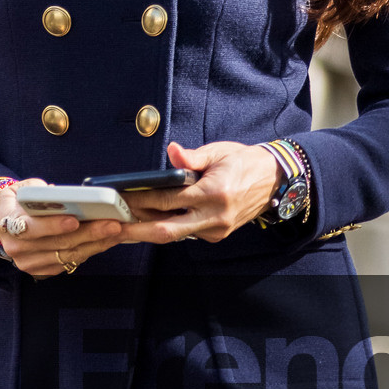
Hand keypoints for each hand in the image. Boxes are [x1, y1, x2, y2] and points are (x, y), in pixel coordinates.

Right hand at [0, 178, 133, 280]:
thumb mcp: (23, 188)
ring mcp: (28, 262)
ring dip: (96, 244)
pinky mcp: (41, 271)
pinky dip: (91, 251)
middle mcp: (16, 247)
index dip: (53, 225)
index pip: (31, 228)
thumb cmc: (18, 201)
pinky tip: (106, 241)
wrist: (3, 221)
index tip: (75, 220)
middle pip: (57, 244)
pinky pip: (70, 263)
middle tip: (112, 224)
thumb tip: (64, 195)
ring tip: (116, 232)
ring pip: (68, 256)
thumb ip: (40, 191)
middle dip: (88, 233)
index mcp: (7, 223)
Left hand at [121, 141, 279, 244]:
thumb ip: (192, 158)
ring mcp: (216, 230)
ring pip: (174, 235)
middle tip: (113, 228)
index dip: (141, 201)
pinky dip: (167, 227)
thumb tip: (171, 153)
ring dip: (148, 230)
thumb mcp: (219, 152)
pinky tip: (148, 222)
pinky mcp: (216, 235)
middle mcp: (214, 217)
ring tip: (123, 225)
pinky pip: (186, 234)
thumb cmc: (245, 162)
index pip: (168, 200)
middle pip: (166, 231)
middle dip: (136, 231)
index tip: (121, 199)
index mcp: (214, 193)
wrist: (275, 180)